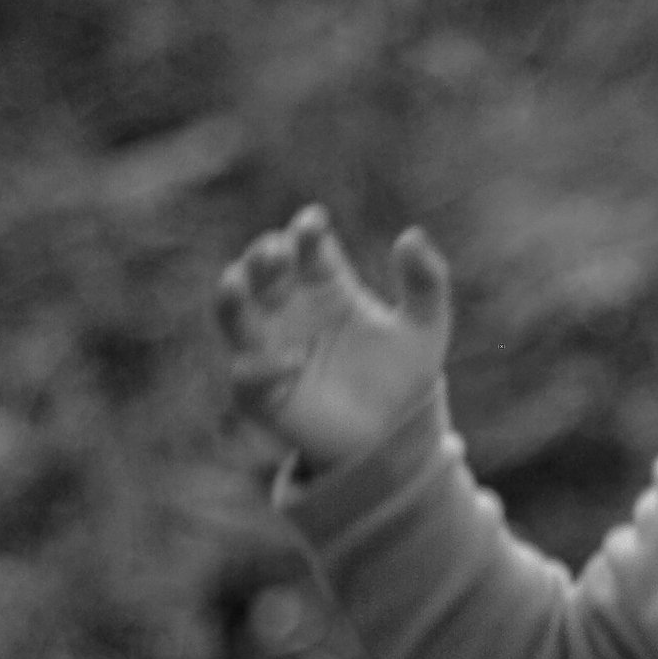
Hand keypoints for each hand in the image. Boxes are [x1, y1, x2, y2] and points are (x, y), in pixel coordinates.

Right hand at [214, 205, 449, 469]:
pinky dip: (260, 368)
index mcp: (324, 282)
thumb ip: (426, 283)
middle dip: (261, 256)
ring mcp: (270, 349)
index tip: (315, 224)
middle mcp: (289, 308)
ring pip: (233, 314)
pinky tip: (292, 363)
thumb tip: (412, 235)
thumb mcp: (426, 327)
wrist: (394, 434)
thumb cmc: (401, 374)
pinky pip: (246, 378)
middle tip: (277, 252)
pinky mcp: (264, 395)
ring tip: (237, 282)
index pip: (305, 245)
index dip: (305, 230)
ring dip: (231, 296)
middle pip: (260, 271)